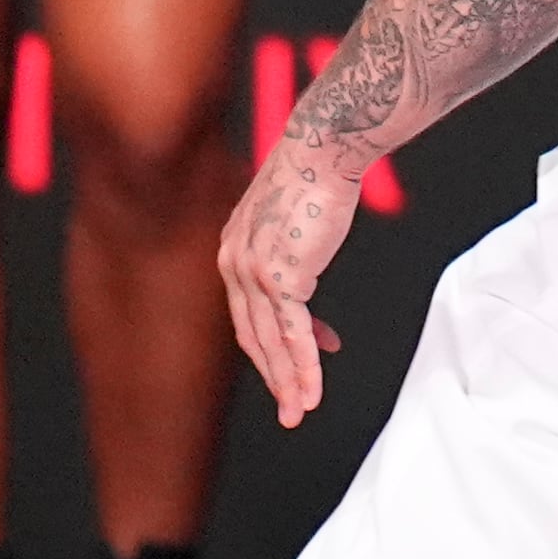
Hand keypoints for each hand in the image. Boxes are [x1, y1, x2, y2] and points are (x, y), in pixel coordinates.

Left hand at [220, 138, 359, 425]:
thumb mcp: (293, 221)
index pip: (249, 312)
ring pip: (271, 342)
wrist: (324, 147)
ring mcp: (254, 272)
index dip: (275, 345)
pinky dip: (305, 366)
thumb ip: (292, 255)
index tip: (305, 362)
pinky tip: (313, 389)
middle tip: (291, 409)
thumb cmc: (314, 174)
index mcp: (233, 250)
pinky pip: (294, 332)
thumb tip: (305, 282)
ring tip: (302, 411)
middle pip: (253, 336)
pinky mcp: (281, 276)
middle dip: (274, 377)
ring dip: (289, 382)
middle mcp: (234, 263)